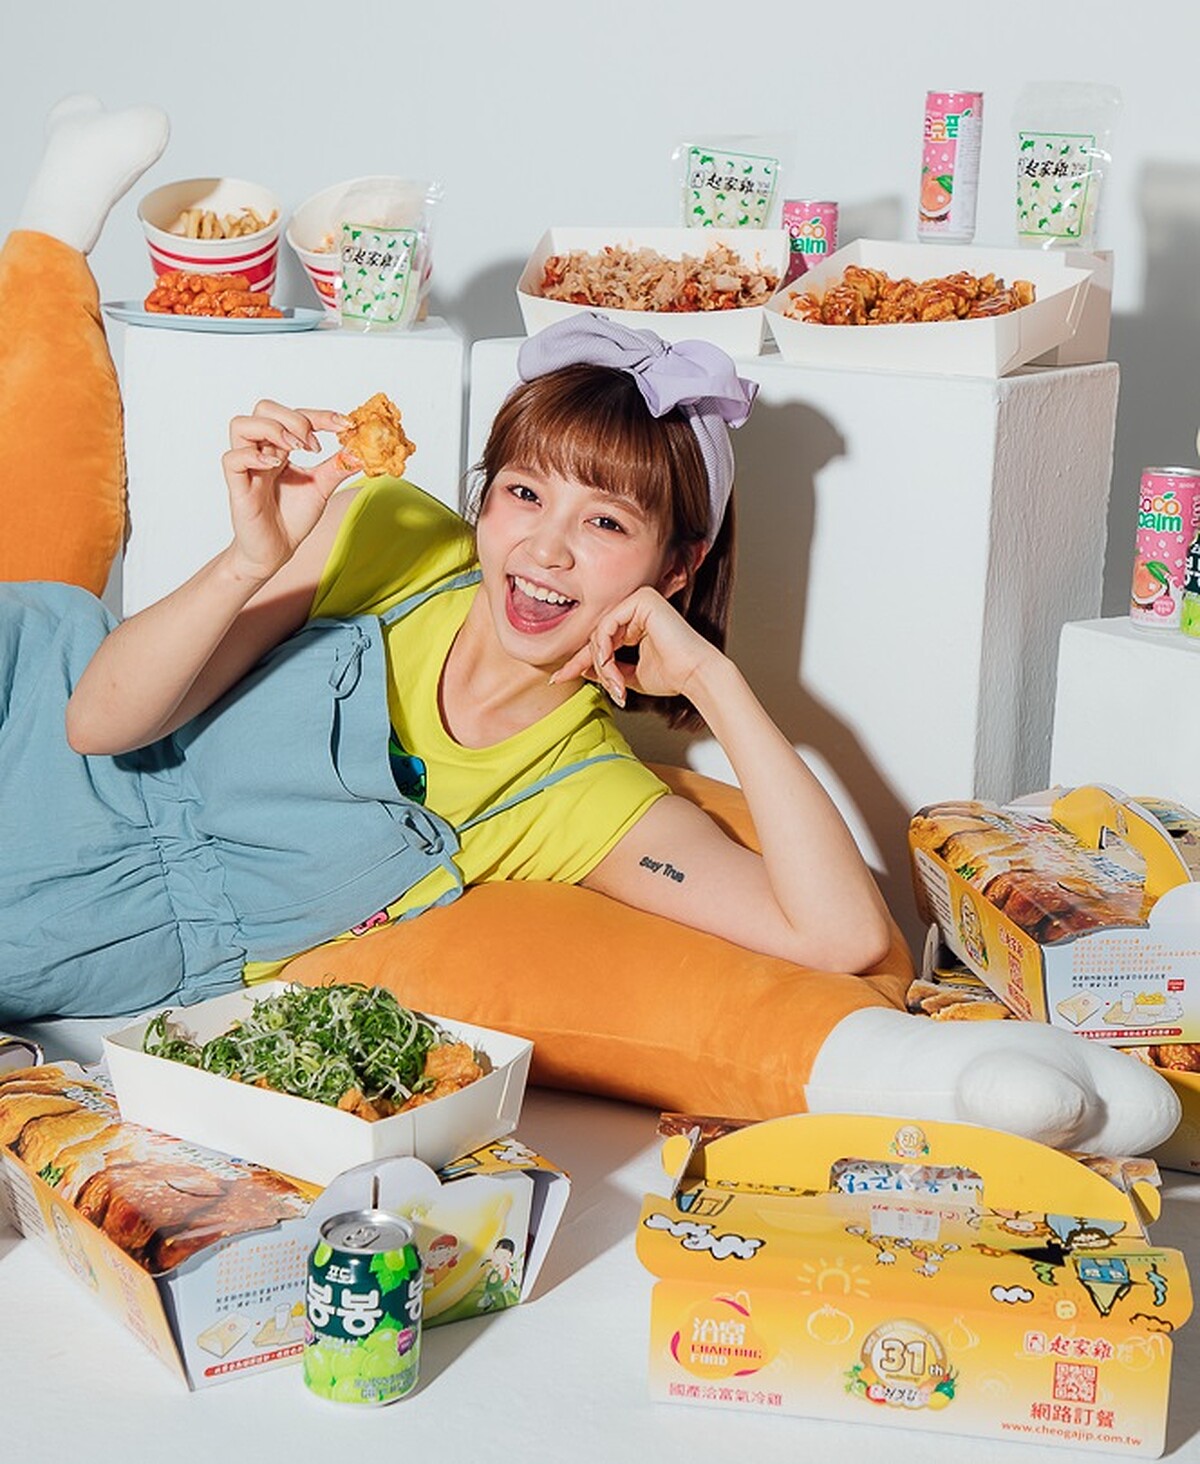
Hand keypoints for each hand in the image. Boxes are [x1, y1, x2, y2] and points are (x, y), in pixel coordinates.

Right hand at [222, 399, 359, 580]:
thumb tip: (362, 451)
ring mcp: (248, 467)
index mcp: (281, 448)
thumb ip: (337, 467)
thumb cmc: (292, 518)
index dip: (320, 415)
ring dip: (272, 429)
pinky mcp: (238, 487)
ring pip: (241, 425)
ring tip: (296, 450)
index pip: (295, 415)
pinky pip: (233, 459)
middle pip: (264, 409)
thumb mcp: (322, 488)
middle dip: (294, 419)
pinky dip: (253, 456)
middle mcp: (262, 451)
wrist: (276, 552)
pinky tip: (276, 464)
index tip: (346, 424)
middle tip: (314, 445)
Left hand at [552, 587, 720, 706]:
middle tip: (573, 681)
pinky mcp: (643, 599)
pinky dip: (604, 648)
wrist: (695, 675)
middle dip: (584, 663)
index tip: (559, 678)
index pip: (601, 639)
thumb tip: (581, 669)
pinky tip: (609, 664)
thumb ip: (608, 668)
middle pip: (597, 634)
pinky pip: (608, 624)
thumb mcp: (630, 675)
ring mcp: (640, 600)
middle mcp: (637, 607)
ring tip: (614, 683)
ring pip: (600, 632)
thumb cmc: (672, 676)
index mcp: (636, 621)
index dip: (580, 661)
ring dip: (600, 662)